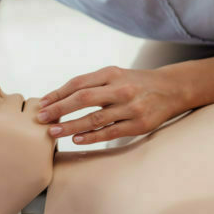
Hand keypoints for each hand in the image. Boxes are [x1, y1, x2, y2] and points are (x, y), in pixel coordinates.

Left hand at [37, 66, 191, 144]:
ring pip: (95, 118)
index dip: (58, 94)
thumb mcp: (115, 75)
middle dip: (59, 109)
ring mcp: (130, 107)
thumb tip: (59, 99)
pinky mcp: (139, 124)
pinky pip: (110, 132)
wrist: (172, 89)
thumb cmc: (135, 83)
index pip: (78, 83)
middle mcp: (120, 88)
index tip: (43, 103)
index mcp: (111, 73)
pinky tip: (77, 140)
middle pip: (83, 98)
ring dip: (71, 126)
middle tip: (41, 118)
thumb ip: (91, 84)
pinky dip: (92, 136)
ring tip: (53, 131)